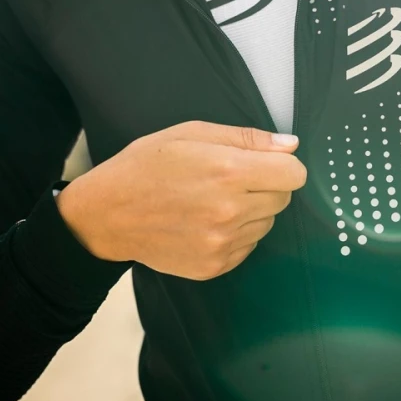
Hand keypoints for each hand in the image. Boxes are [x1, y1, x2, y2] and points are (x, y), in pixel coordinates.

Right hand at [56, 120, 306, 280]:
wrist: (106, 215)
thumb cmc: (145, 166)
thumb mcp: (191, 133)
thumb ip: (246, 138)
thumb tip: (289, 146)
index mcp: (228, 172)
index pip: (294, 175)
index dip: (283, 165)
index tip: (266, 163)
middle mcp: (230, 211)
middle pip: (283, 200)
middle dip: (266, 186)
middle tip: (231, 179)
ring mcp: (222, 244)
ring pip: (266, 224)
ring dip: (251, 211)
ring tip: (213, 201)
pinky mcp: (214, 266)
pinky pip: (247, 247)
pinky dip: (235, 234)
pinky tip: (205, 222)